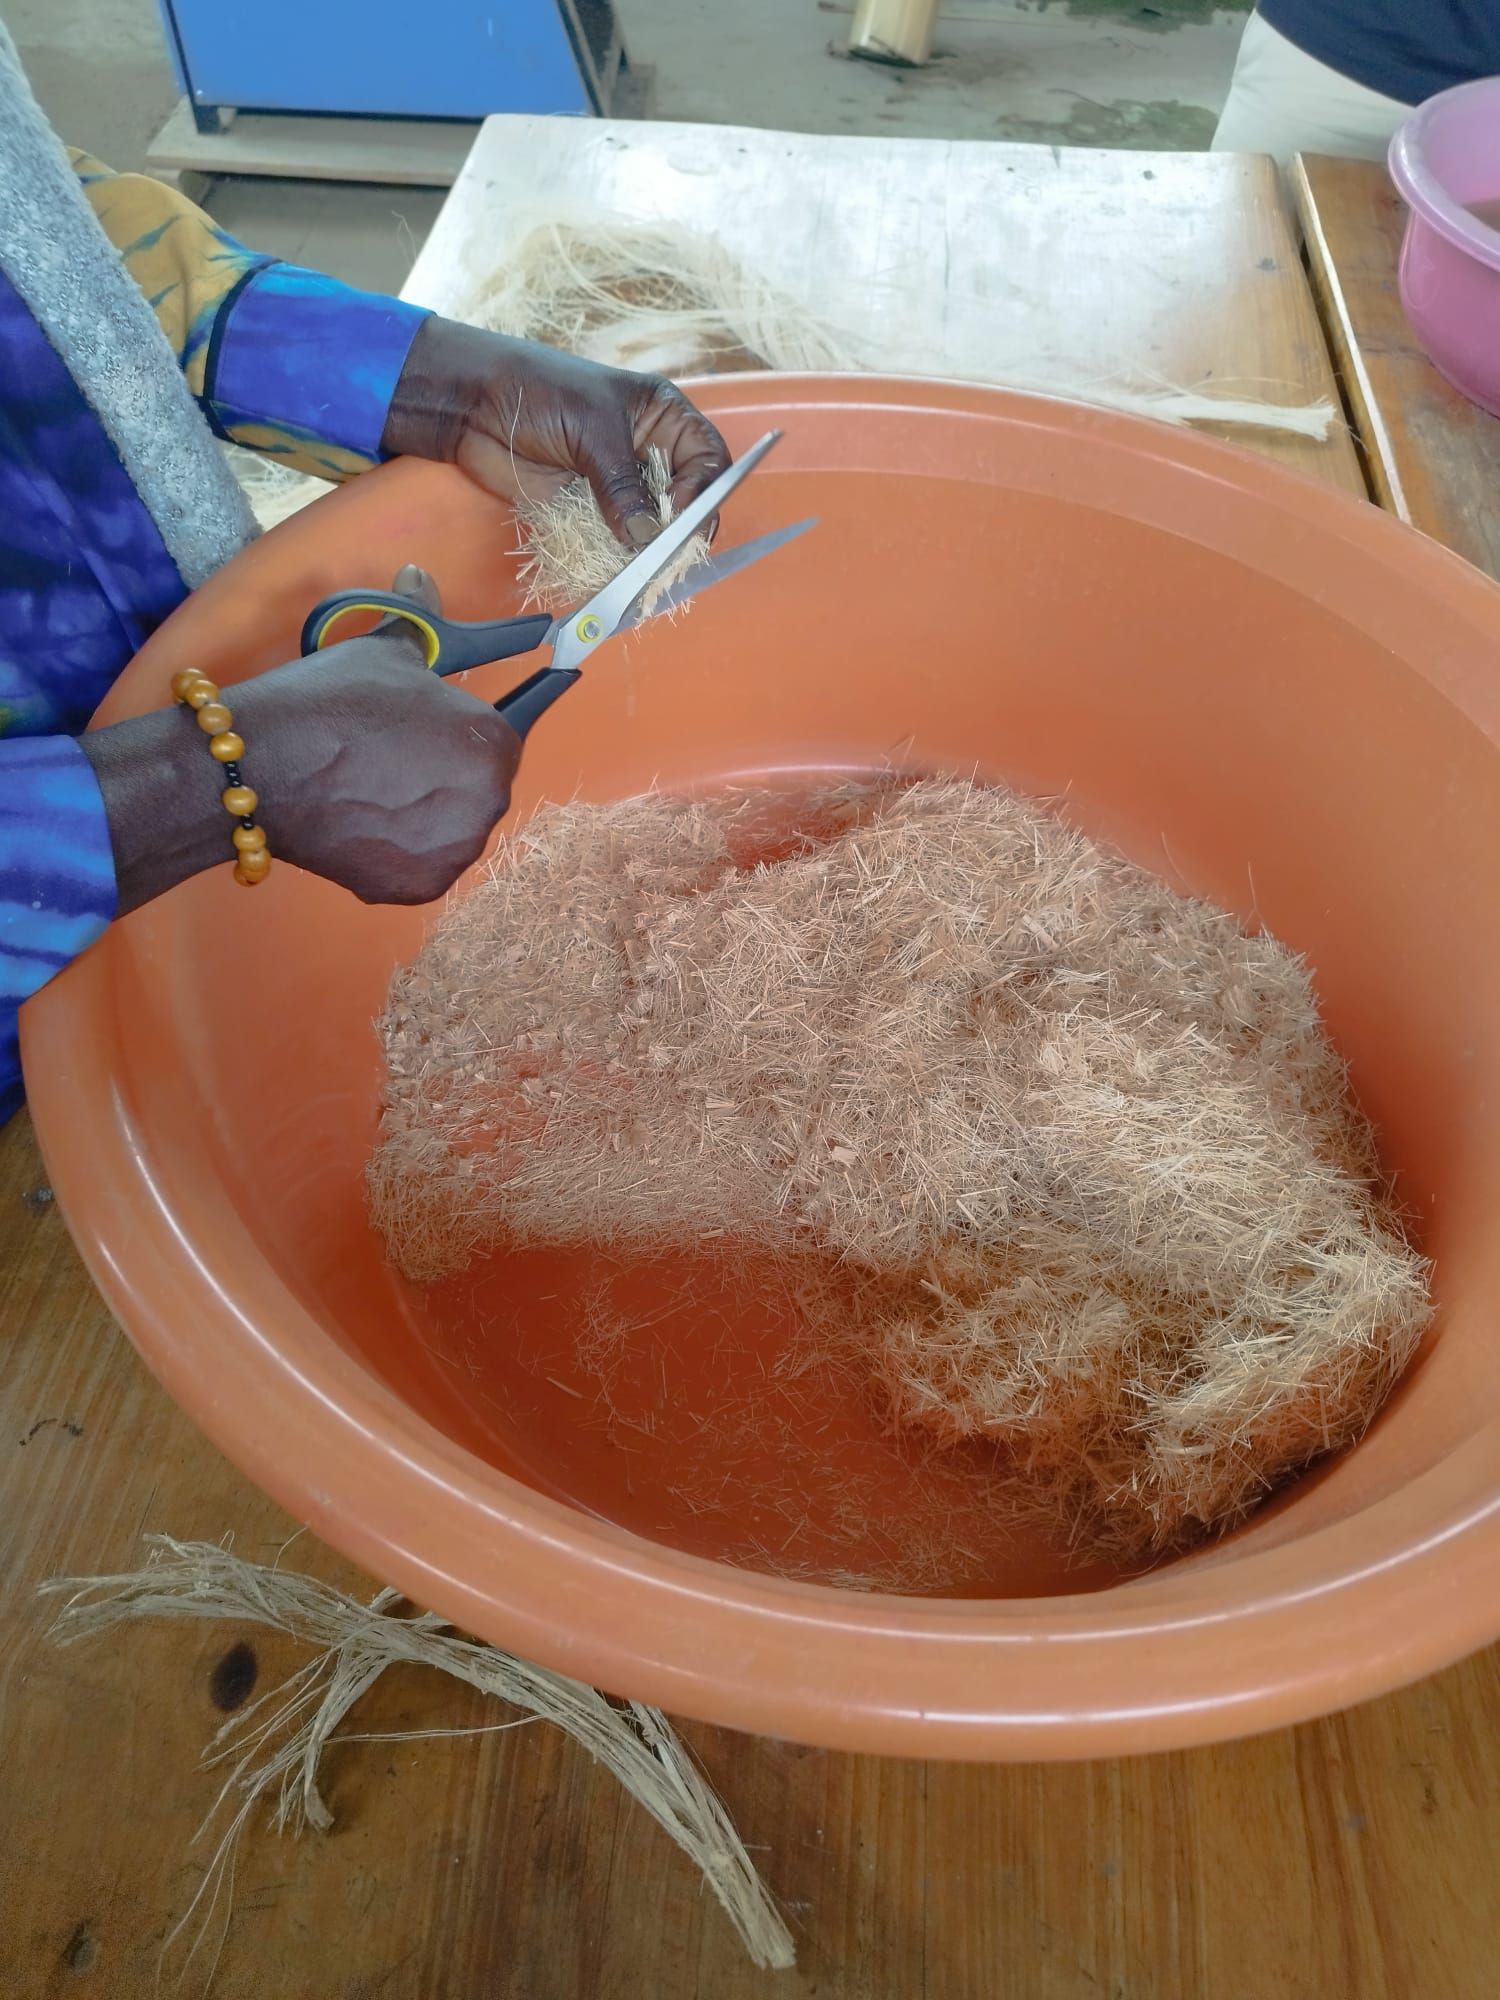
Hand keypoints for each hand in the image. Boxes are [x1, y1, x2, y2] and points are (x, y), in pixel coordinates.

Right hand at [82, 568, 519, 914]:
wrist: (264, 766)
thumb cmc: (332, 701)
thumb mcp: (385, 650)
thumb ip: (420, 619)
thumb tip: (419, 574)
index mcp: (493, 743)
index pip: (509, 729)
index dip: (473, 725)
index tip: (457, 731)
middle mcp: (489, 804)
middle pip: (480, 784)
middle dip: (447, 770)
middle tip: (392, 755)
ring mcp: (455, 852)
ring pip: (454, 827)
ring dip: (427, 812)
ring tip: (373, 789)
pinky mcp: (419, 888)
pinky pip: (423, 863)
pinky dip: (400, 849)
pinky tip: (364, 821)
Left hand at [382, 317, 730, 547]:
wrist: (474, 406)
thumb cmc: (539, 393)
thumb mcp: (591, 431)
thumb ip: (623, 484)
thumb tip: (648, 536)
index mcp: (663, 416)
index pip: (709, 458)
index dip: (704, 489)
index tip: (679, 513)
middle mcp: (650, 451)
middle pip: (688, 500)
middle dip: (680, 528)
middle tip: (666, 554)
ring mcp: (621, 484)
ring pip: (655, 526)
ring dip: (651, 550)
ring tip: (643, 569)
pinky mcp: (593, 510)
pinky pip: (619, 540)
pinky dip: (620, 558)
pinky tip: (618, 570)